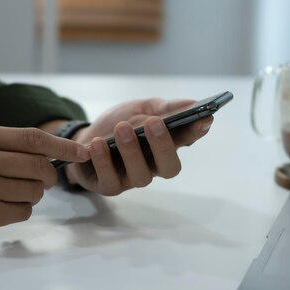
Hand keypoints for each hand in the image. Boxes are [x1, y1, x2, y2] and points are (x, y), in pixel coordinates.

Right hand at [0, 123, 89, 253]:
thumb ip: (3, 144)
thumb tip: (52, 152)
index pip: (32, 138)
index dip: (63, 146)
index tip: (83, 152)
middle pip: (40, 167)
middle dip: (48, 176)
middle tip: (40, 180)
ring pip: (35, 191)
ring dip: (30, 195)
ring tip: (7, 194)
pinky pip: (23, 212)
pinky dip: (19, 211)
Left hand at [66, 98, 212, 194]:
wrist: (85, 137)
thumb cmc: (118, 124)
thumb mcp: (141, 109)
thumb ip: (165, 108)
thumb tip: (193, 103)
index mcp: (165, 145)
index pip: (187, 140)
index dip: (197, 131)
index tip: (204, 118)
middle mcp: (153, 166)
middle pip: (169, 167)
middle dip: (163, 146)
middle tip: (154, 123)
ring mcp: (131, 179)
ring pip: (141, 176)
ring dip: (131, 151)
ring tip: (121, 128)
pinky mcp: (108, 186)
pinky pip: (108, 179)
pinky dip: (102, 161)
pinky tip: (96, 144)